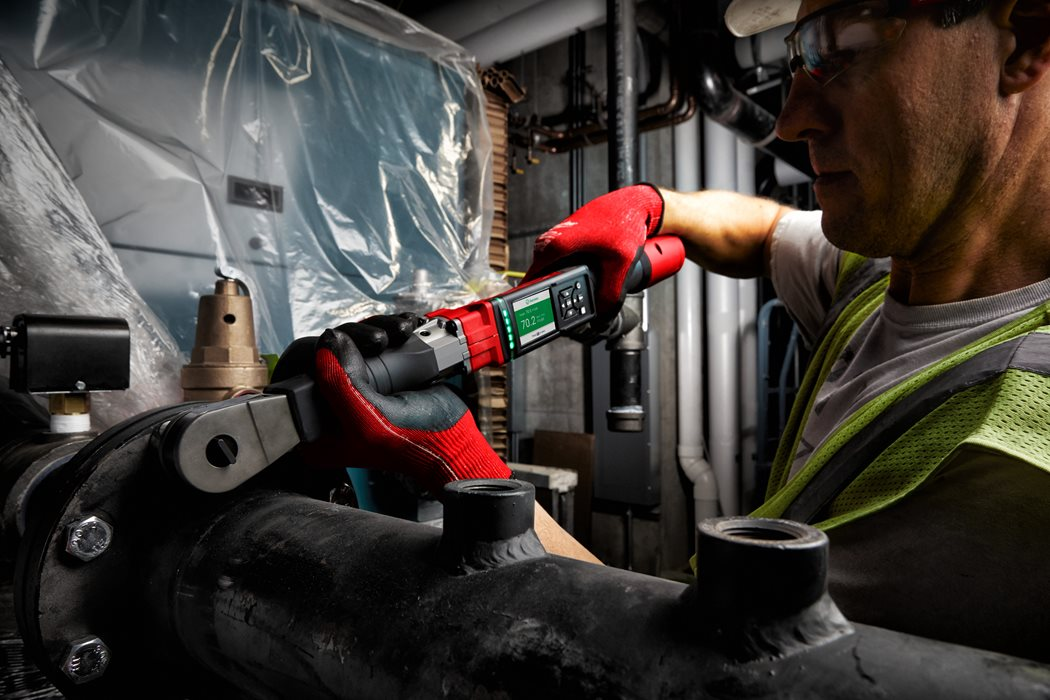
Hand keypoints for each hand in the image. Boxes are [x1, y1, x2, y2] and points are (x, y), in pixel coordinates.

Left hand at [274, 314, 510, 493]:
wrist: (455, 441)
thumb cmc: (415, 444)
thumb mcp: (370, 420)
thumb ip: (342, 385)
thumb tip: (328, 340)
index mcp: (317, 431)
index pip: (298, 378)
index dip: (318, 353)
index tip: (345, 346)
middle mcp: (332, 411)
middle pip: (325, 354)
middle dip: (354, 335)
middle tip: (378, 341)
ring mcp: (357, 392)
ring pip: (350, 344)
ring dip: (376, 327)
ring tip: (400, 333)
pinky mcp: (379, 378)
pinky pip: (372, 345)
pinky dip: (388, 328)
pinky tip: (403, 328)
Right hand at [523, 184, 663, 317]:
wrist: (631, 204)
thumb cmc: (624, 221)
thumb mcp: (621, 264)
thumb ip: (611, 294)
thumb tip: (602, 317)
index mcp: (556, 245)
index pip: (532, 280)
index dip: (535, 301)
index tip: (537, 315)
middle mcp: (550, 240)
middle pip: (540, 278)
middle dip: (550, 295)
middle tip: (560, 312)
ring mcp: (555, 239)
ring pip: (550, 270)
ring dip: (559, 282)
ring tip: (572, 296)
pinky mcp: (563, 239)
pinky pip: (557, 262)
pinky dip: (566, 272)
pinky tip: (579, 278)